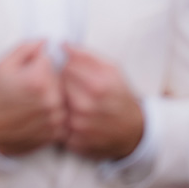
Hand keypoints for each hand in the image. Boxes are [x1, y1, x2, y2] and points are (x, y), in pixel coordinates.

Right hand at [0, 41, 66, 155]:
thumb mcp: (4, 65)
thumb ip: (27, 48)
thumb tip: (45, 41)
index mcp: (38, 79)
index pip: (51, 59)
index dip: (39, 62)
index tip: (28, 70)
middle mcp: (51, 99)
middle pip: (60, 78)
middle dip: (48, 78)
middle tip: (28, 87)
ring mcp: (55, 118)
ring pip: (65, 96)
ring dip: (53, 95)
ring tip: (32, 101)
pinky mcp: (57, 132)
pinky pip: (65, 114)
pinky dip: (55, 112)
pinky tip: (38, 113)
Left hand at [61, 45, 143, 159]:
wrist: (134, 132)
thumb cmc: (120, 96)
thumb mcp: (111, 70)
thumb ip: (86, 55)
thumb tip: (62, 44)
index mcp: (96, 86)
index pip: (63, 66)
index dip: (63, 64)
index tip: (66, 66)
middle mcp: (86, 107)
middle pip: (56, 86)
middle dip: (59, 82)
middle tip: (67, 84)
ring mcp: (79, 127)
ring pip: (54, 105)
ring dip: (58, 100)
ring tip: (70, 99)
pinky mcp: (74, 143)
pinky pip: (57, 125)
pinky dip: (60, 119)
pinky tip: (70, 116)